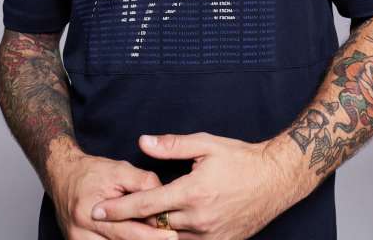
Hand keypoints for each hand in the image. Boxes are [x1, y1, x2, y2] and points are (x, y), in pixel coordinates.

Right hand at [50, 152, 179, 239]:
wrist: (62, 175)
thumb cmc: (92, 171)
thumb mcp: (119, 169)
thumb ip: (143, 182)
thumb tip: (164, 196)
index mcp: (91, 212)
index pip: (129, 230)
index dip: (153, 234)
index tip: (172, 234)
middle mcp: (81, 233)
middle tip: (171, 239)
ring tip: (157, 237)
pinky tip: (139, 237)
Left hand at [89, 132, 301, 239]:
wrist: (275, 180)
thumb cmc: (240, 158)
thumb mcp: (205, 144)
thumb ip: (172, 145)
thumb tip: (143, 142)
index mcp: (192, 192)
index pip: (146, 205)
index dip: (119, 209)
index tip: (97, 211)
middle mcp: (199, 219)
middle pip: (154, 226)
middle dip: (131, 222)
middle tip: (111, 215)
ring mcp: (210, 235)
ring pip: (169, 239)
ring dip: (152, 231)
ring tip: (135, 223)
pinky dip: (173, 237)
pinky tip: (164, 229)